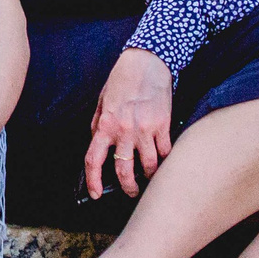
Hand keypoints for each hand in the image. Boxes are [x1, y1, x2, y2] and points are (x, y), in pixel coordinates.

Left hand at [84, 49, 173, 199]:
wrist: (146, 63)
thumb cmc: (122, 80)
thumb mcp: (102, 102)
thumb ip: (98, 125)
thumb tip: (97, 144)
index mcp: (105, 125)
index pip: (93, 159)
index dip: (93, 181)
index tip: (96, 194)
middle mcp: (124, 130)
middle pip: (124, 171)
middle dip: (128, 187)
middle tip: (130, 191)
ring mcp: (145, 129)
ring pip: (148, 166)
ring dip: (149, 177)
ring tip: (148, 178)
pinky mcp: (163, 125)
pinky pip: (165, 152)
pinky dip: (164, 160)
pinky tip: (162, 161)